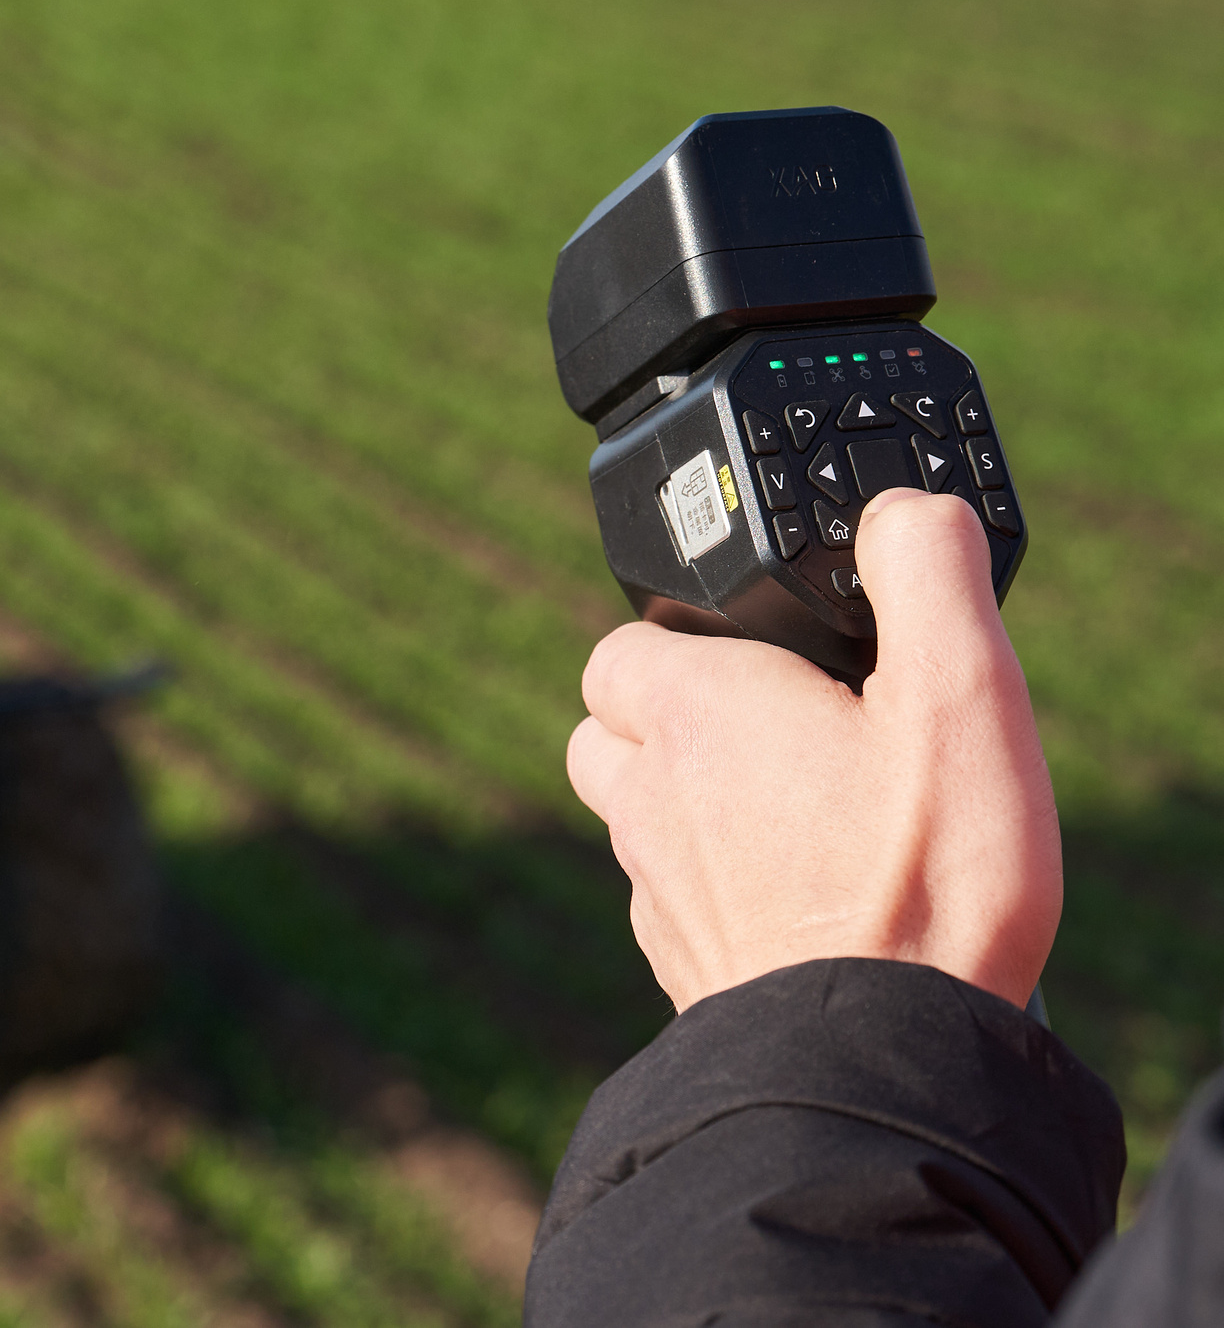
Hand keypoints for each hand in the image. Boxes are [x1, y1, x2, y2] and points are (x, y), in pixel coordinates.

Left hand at [567, 487, 1059, 1011]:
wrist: (885, 1058)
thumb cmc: (921, 878)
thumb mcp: (958, 691)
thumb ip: (926, 572)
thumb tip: (907, 508)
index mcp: (691, 713)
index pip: (623, 644)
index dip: (684, 638)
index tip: (768, 657)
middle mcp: (647, 796)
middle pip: (609, 728)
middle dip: (668, 717)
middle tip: (779, 731)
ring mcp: (655, 888)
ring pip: (632, 818)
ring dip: (689, 803)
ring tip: (795, 814)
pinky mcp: (681, 966)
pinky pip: (668, 901)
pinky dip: (712, 885)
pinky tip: (795, 897)